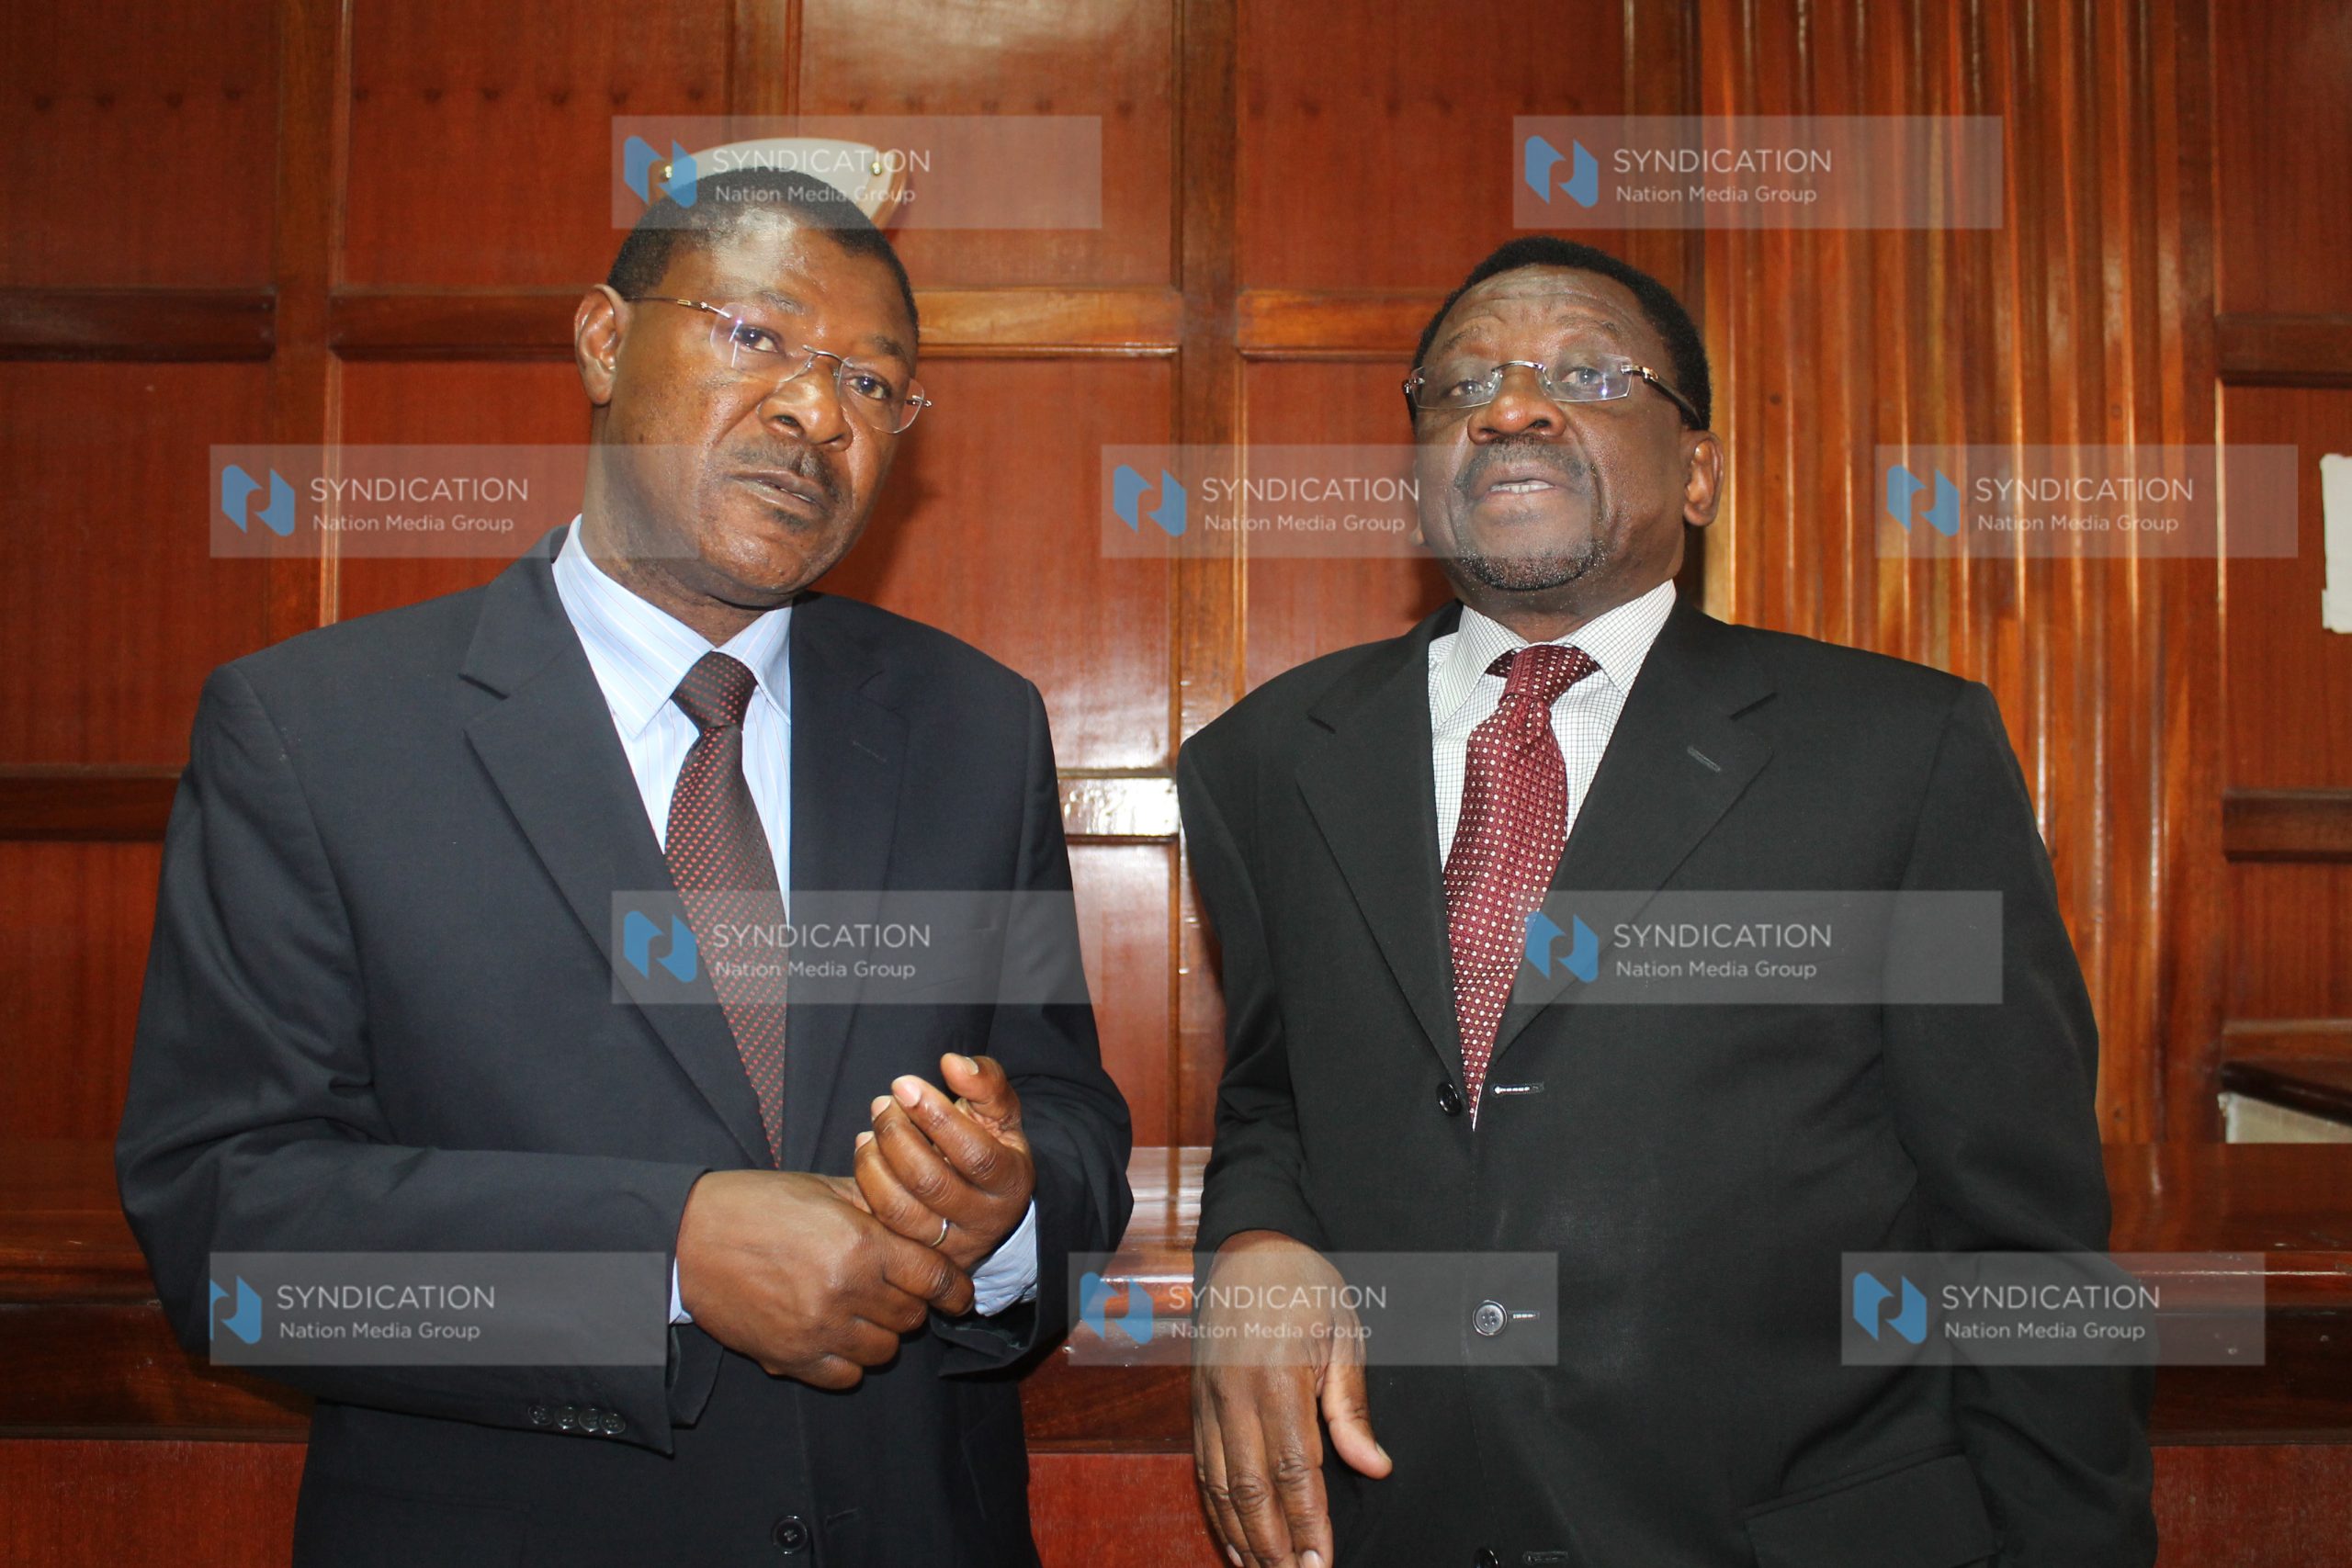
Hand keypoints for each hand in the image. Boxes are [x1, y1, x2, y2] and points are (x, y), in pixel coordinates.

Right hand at [674, 1169, 973, 1388]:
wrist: (688, 1238)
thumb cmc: (756, 1205)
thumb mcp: (823, 1189)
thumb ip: (876, 1206)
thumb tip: (919, 1217)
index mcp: (861, 1243)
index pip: (935, 1278)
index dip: (955, 1289)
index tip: (960, 1297)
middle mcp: (846, 1291)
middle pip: (912, 1317)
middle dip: (911, 1303)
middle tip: (892, 1288)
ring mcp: (819, 1330)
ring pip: (883, 1351)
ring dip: (881, 1333)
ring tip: (860, 1310)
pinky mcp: (790, 1358)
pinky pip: (845, 1376)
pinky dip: (848, 1360)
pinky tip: (835, 1334)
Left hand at [853, 1052, 1035, 1275]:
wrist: (990, 1204)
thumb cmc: (992, 1145)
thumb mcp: (1001, 1113)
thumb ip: (986, 1083)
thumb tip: (952, 1064)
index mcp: (1011, 1182)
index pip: (975, 1154)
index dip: (937, 1118)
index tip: (904, 1084)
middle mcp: (984, 1220)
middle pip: (931, 1183)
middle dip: (897, 1135)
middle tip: (883, 1103)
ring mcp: (950, 1245)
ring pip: (900, 1209)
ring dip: (875, 1162)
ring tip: (871, 1129)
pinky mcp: (918, 1257)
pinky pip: (882, 1225)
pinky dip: (867, 1183)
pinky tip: (867, 1153)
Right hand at [1192, 1230, 1391, 1567]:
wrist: (1249, 1247)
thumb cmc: (1303, 1286)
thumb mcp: (1344, 1335)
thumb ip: (1353, 1406)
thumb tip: (1373, 1466)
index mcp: (1277, 1378)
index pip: (1294, 1470)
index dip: (1308, 1525)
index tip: (1321, 1563)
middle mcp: (1235, 1396)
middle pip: (1251, 1491)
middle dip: (1276, 1546)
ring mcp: (1210, 1402)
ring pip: (1221, 1488)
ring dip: (1245, 1538)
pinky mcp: (1197, 1404)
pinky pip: (1203, 1470)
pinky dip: (1218, 1512)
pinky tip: (1236, 1539)